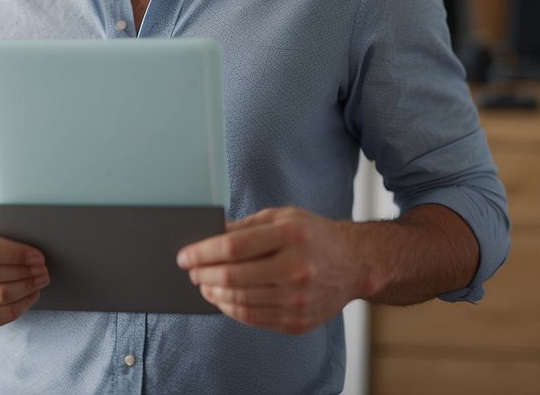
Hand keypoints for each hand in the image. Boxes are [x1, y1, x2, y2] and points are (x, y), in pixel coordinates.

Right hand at [0, 220, 49, 329]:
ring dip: (27, 289)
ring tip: (41, 280)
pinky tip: (31, 294)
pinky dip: (22, 305)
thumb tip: (31, 236)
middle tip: (43, 269)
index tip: (37, 257)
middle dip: (25, 273)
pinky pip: (1, 316)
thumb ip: (4, 229)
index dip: (15, 255)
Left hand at [175, 206, 369, 334]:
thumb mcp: (282, 217)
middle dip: (203, 275)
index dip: (202, 252)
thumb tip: (208, 236)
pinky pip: (254, 318)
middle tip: (191, 271)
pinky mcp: (298, 321)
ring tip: (204, 285)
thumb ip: (245, 227)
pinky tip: (223, 299)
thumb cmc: (313, 235)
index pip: (233, 247)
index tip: (185, 256)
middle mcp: (296, 268)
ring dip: (214, 294)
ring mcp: (298, 299)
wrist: (354, 263)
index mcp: (291, 235)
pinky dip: (232, 309)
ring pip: (240, 302)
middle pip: (233, 277)